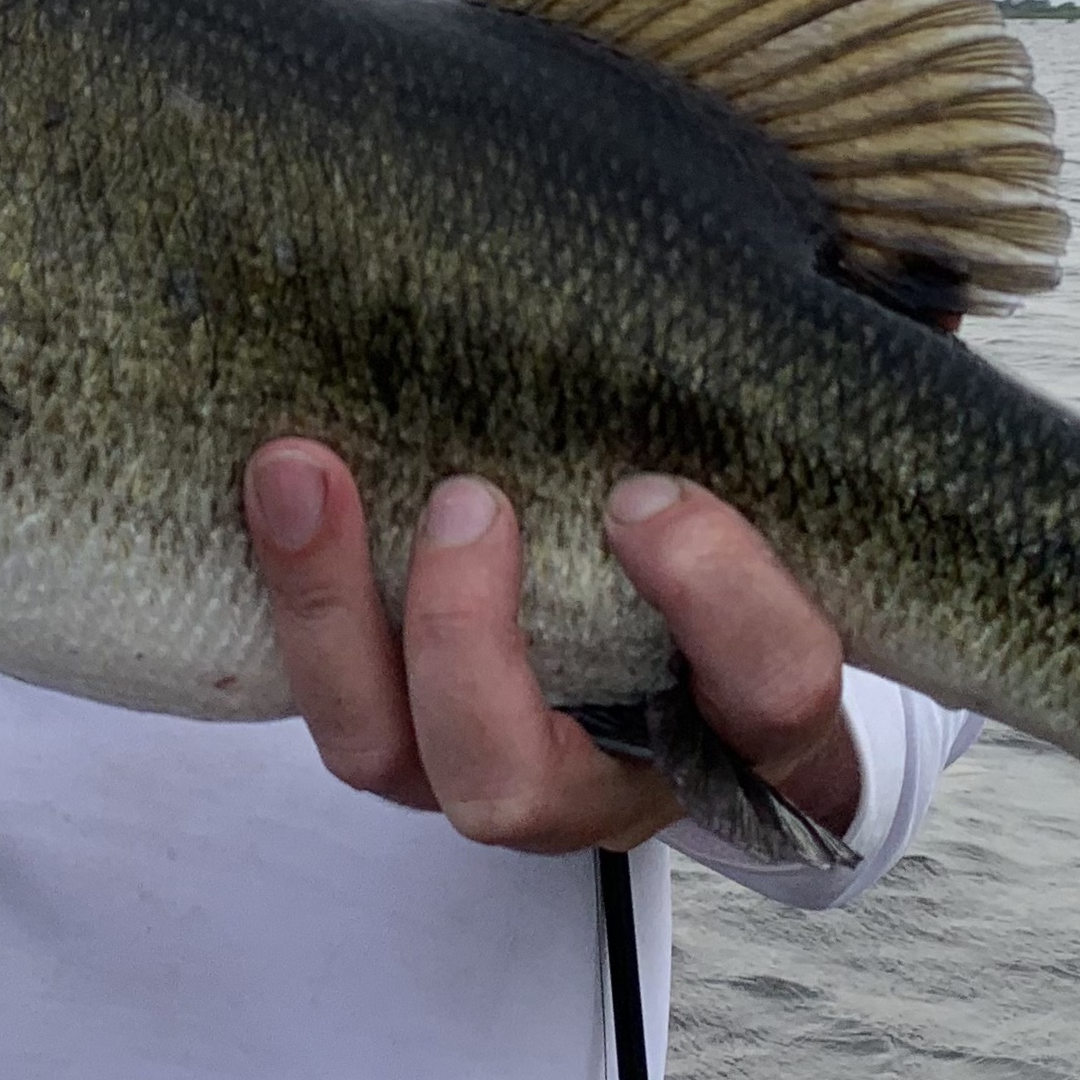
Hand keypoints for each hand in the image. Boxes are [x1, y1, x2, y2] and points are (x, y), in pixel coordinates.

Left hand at [242, 442, 862, 854]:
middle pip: (518, 783)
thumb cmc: (745, 550)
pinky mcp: (396, 736)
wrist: (675, 649)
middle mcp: (606, 781)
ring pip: (382, 754)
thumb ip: (787, 431)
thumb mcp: (796, 496)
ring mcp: (481, 771)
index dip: (717, 602)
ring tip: (299, 469)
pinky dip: (287, 594)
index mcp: (749, 723)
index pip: (766, 693)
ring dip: (329, 610)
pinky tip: (268, 480)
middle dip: (467, 640)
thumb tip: (811, 297)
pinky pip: (323, 699)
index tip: (651, 491)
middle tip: (466, 497)